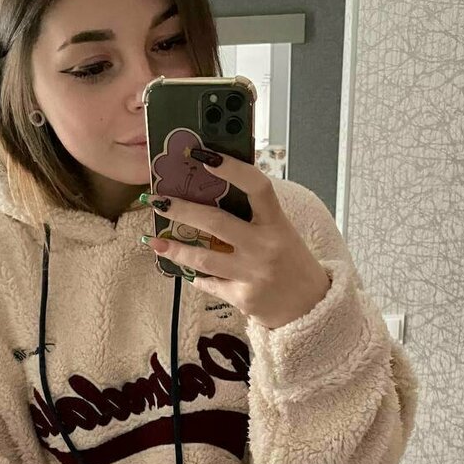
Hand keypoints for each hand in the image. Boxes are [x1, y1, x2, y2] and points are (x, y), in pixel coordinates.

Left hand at [142, 148, 331, 329]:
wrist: (309, 307)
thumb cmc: (292, 262)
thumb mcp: (282, 232)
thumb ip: (256, 215)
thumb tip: (216, 190)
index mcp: (278, 223)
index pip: (257, 187)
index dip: (232, 169)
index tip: (205, 156)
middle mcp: (265, 247)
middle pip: (216, 223)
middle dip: (182, 210)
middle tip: (157, 200)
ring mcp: (252, 274)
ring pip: (204, 259)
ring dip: (175, 250)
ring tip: (153, 242)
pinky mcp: (242, 298)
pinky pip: (211, 284)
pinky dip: (197, 276)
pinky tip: (185, 269)